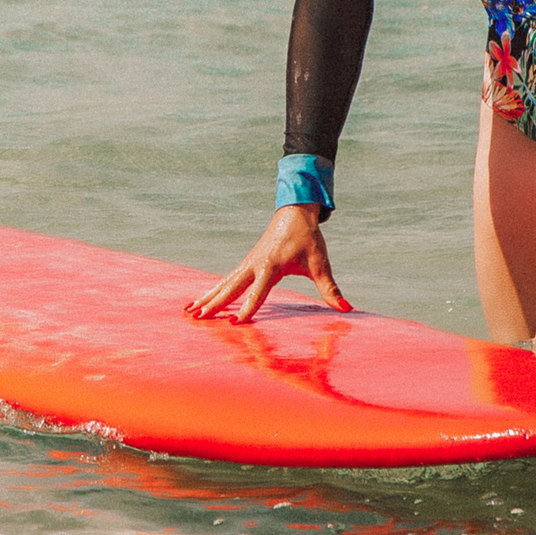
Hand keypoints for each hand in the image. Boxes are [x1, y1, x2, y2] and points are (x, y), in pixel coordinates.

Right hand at [187, 204, 350, 322]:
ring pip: (223, 283)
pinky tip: (200, 300)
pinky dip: (212, 290)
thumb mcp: (321, 263)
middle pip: (231, 288)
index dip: (248, 308)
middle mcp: (255, 264)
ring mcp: (247, 263)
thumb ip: (330, 288)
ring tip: (189, 311)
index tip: (235, 322)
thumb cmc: (308, 238)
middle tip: (198, 317)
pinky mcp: (246, 263)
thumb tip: (347, 308)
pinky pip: (226, 279)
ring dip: (207, 297)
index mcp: (271, 265)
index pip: (258, 292)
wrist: (294, 212)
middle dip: (215, 303)